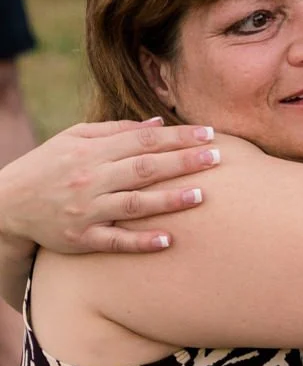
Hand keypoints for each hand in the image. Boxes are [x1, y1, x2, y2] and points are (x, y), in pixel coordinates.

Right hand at [0, 119, 219, 253]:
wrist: (6, 204)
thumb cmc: (48, 166)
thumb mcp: (73, 139)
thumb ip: (116, 130)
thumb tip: (160, 124)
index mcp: (91, 152)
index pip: (142, 141)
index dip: (177, 137)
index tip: (209, 134)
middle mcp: (90, 179)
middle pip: (144, 169)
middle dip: (182, 162)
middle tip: (217, 157)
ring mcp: (86, 210)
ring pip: (133, 204)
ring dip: (169, 200)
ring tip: (202, 196)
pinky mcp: (82, 238)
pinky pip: (115, 241)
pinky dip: (140, 242)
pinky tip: (168, 241)